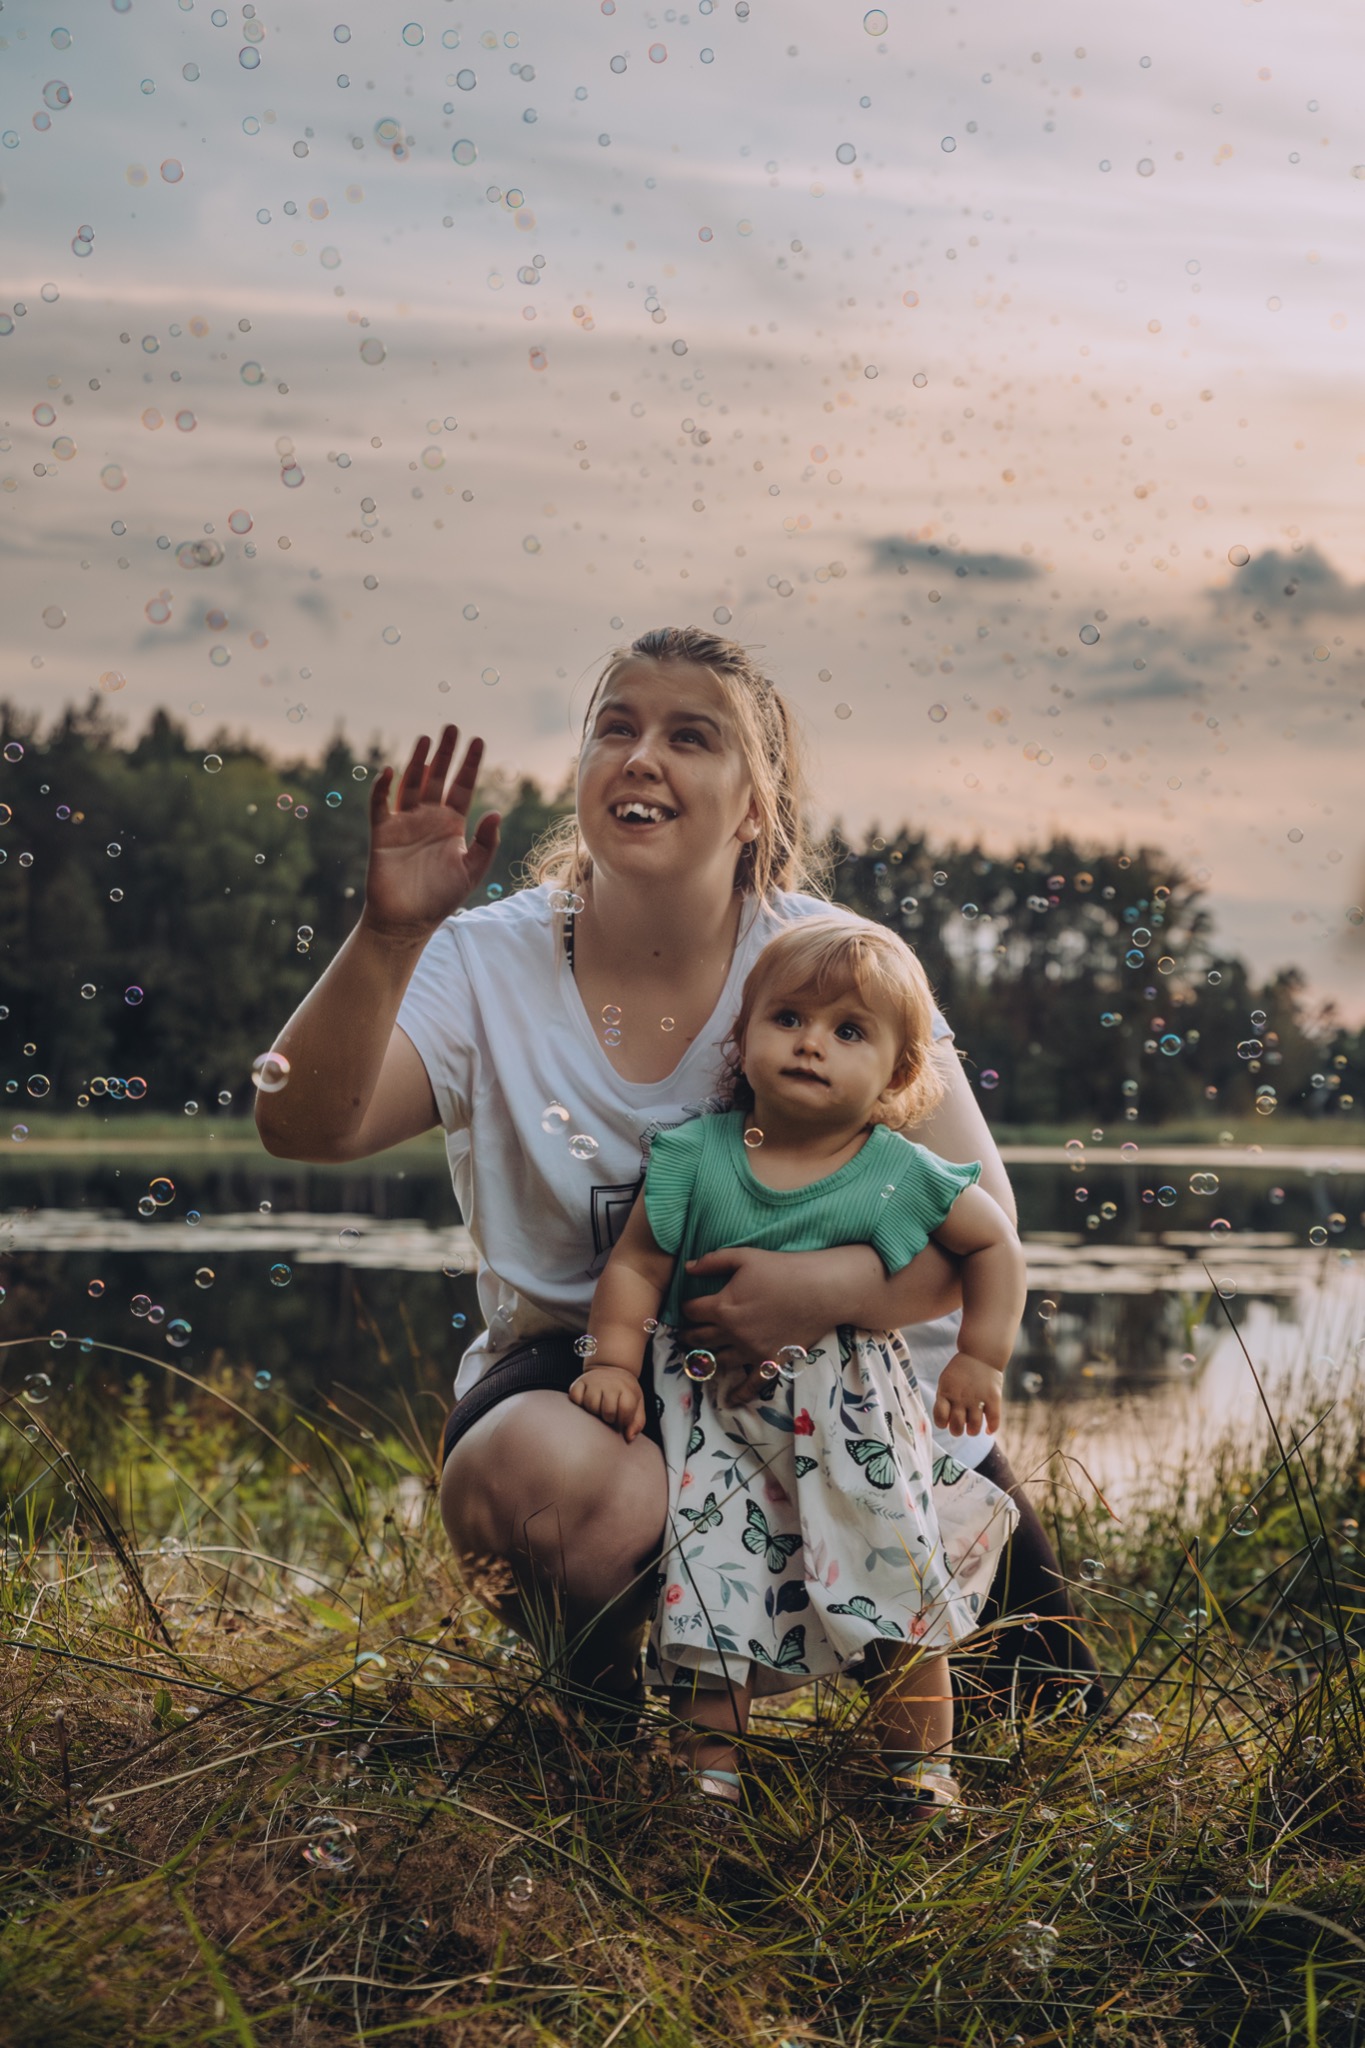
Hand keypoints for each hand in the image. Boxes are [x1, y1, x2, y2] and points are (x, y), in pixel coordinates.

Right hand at [362, 726, 501, 940]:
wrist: (406, 922)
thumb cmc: (440, 899)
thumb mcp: (471, 871)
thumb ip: (485, 843)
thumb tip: (495, 813)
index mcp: (451, 825)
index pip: (462, 787)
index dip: (470, 764)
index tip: (478, 740)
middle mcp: (428, 818)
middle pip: (437, 777)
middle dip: (445, 754)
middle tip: (451, 727)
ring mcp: (405, 823)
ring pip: (411, 784)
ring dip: (417, 762)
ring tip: (426, 740)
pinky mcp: (382, 833)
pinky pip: (380, 805)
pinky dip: (383, 788)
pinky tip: (391, 771)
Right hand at [568, 1365, 646, 1441]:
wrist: (612, 1368)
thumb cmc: (625, 1391)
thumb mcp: (637, 1403)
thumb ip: (637, 1422)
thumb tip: (629, 1437)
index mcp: (626, 1389)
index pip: (625, 1411)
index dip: (623, 1420)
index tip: (622, 1417)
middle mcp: (610, 1384)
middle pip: (607, 1411)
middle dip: (609, 1417)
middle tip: (609, 1412)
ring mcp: (593, 1382)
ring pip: (591, 1406)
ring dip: (594, 1411)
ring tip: (599, 1406)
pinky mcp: (579, 1382)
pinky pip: (575, 1398)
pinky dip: (579, 1402)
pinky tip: (586, 1401)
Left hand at [680, 1246, 829, 1408]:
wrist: (821, 1290)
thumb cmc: (783, 1269)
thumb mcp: (744, 1256)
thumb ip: (713, 1261)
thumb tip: (688, 1268)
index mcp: (723, 1307)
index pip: (692, 1311)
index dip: (686, 1308)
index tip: (688, 1307)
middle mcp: (732, 1333)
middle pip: (699, 1338)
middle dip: (688, 1336)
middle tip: (683, 1335)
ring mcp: (751, 1350)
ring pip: (719, 1361)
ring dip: (708, 1359)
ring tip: (702, 1357)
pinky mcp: (770, 1361)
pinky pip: (751, 1384)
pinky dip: (740, 1394)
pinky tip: (731, 1400)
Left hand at [933, 1351, 1002, 1436]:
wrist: (981, 1353)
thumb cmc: (961, 1371)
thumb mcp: (946, 1381)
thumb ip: (944, 1400)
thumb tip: (944, 1424)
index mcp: (947, 1392)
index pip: (940, 1416)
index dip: (941, 1423)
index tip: (945, 1422)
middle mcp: (961, 1397)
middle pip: (957, 1425)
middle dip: (957, 1431)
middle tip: (960, 1428)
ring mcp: (978, 1398)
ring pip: (974, 1426)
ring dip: (972, 1431)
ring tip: (972, 1429)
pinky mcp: (993, 1397)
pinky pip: (994, 1420)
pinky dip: (991, 1429)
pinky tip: (988, 1429)